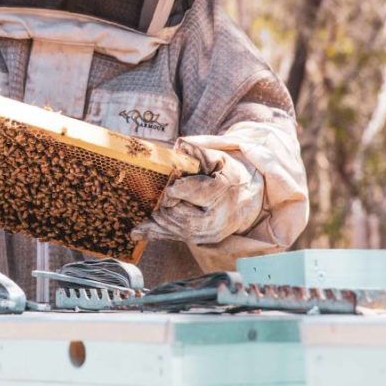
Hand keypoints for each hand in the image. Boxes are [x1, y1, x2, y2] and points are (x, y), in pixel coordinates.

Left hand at [131, 149, 261, 244]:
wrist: (249, 197)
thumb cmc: (230, 173)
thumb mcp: (219, 157)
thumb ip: (198, 152)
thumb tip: (179, 145)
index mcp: (223, 189)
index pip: (194, 192)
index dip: (176, 190)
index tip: (168, 186)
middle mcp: (219, 215)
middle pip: (183, 216)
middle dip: (165, 208)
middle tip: (153, 199)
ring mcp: (212, 231)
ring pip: (178, 230)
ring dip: (157, 222)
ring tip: (142, 215)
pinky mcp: (204, 239)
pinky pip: (176, 237)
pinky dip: (155, 233)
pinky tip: (137, 232)